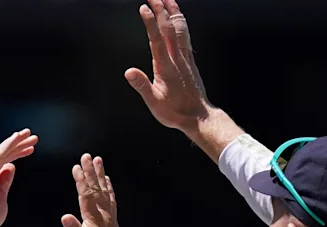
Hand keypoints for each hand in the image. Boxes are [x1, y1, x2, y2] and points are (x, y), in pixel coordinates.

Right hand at [0, 130, 38, 226]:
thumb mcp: (1, 197)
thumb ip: (4, 181)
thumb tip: (10, 166)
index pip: (1, 160)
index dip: (16, 152)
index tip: (30, 148)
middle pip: (1, 153)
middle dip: (17, 144)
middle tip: (32, 136)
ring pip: (0, 152)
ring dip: (15, 142)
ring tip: (30, 135)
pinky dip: (7, 146)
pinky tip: (17, 140)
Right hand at [60, 154, 133, 226]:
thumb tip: (65, 216)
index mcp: (93, 216)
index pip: (86, 193)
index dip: (81, 179)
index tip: (76, 166)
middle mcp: (102, 211)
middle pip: (95, 187)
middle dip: (90, 171)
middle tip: (87, 156)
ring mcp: (109, 213)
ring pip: (104, 189)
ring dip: (100, 174)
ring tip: (98, 160)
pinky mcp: (112, 217)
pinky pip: (110, 197)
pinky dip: (108, 186)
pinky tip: (107, 180)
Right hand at [126, 0, 211, 131]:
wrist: (198, 116)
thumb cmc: (174, 111)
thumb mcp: (154, 102)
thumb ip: (142, 86)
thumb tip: (128, 72)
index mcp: (166, 67)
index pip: (157, 39)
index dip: (150, 23)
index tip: (144, 8)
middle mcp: (177, 58)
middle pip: (169, 28)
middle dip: (161, 9)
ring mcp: (185, 57)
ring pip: (180, 28)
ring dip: (173, 11)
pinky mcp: (190, 60)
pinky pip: (185, 35)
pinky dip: (181, 21)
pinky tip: (178, 16)